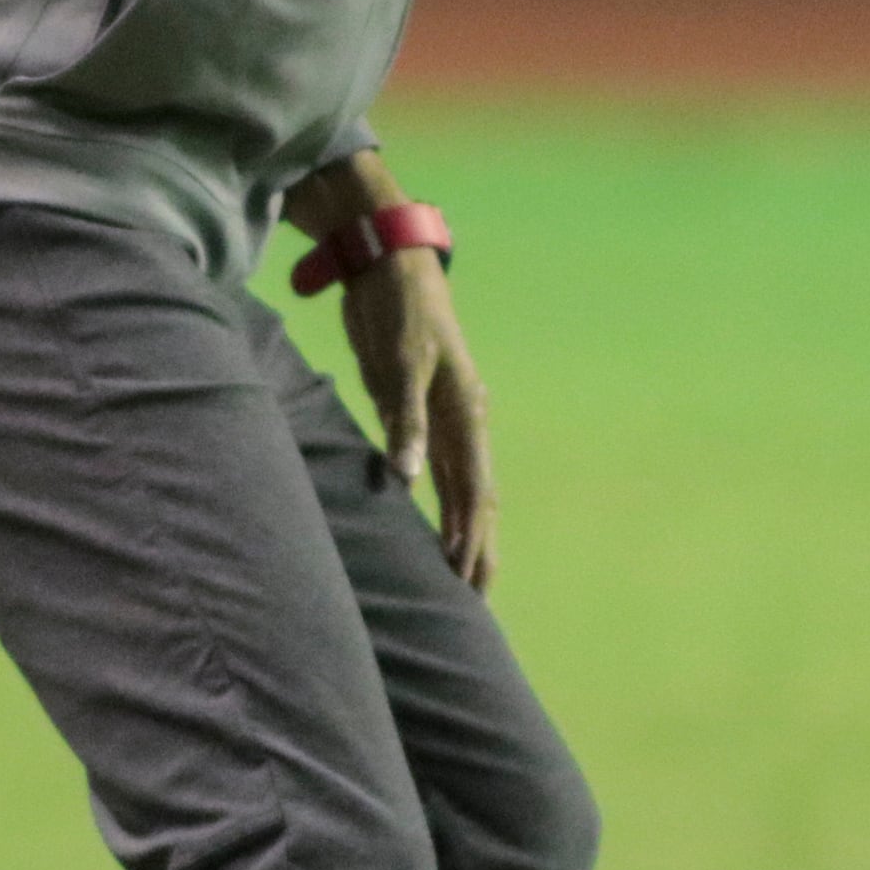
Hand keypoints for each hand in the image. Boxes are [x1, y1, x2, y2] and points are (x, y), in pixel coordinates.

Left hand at [335, 241, 495, 587]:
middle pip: (476, 499)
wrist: (390, 267)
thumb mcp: (399, 362)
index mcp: (464, 412)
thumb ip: (404, 420)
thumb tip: (407, 477)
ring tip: (466, 578)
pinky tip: (442, 530)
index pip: (474, 490)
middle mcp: (463, 422)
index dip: (472, 537)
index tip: (468, 580)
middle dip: (478, 549)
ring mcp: (445, 419)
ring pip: (463, 490)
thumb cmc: (398, 311)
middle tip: (477, 602)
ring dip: (467, 533)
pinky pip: (443, 472)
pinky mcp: (422, 413)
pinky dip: (447, 506)